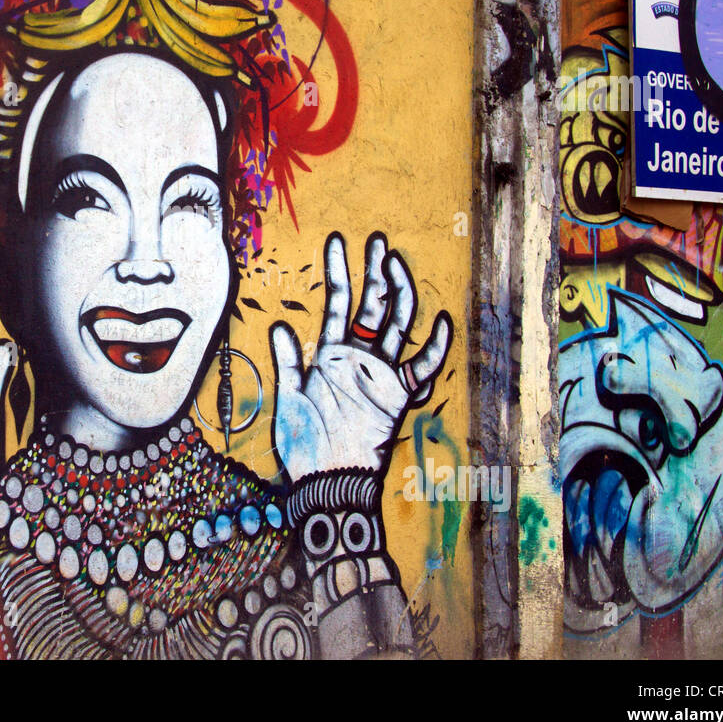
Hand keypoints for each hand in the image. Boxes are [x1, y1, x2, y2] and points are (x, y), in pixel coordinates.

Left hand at [270, 231, 452, 482]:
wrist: (326, 481)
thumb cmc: (304, 443)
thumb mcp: (289, 398)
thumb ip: (288, 361)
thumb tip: (279, 325)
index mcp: (330, 353)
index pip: (337, 302)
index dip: (337, 270)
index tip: (337, 240)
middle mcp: (358, 358)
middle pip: (372, 305)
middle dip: (374, 272)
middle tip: (378, 241)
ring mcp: (380, 374)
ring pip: (397, 325)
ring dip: (399, 294)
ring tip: (398, 264)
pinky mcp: (398, 396)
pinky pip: (423, 368)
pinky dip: (435, 347)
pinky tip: (442, 322)